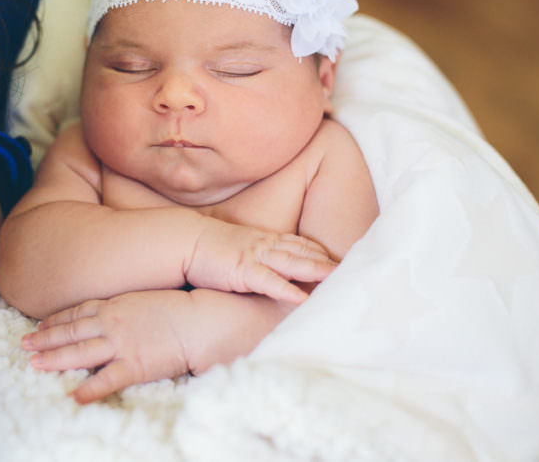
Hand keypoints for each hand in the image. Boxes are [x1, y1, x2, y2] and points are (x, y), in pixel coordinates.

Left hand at [22, 290, 193, 403]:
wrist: (202, 319)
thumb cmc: (180, 307)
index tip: (39, 325)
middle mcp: (112, 323)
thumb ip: (125, 306)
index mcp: (115, 305)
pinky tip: (73, 397)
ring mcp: (122, 344)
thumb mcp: (145, 298)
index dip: (56, 320)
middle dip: (45, 338)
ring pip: (79, 352)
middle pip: (71, 331)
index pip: (78, 312)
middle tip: (23, 344)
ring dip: (54, 359)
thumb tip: (113, 312)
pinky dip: (88, 390)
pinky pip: (106, 381)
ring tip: (34, 364)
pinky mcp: (135, 366)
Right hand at [186, 219, 336, 303]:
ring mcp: (255, 257)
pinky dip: (287, 289)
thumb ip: (256, 254)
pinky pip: (269, 281)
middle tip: (351, 268)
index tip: (339, 258)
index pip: (299, 243)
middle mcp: (265, 245)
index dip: (320, 250)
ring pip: (292, 262)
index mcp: (264, 239)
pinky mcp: (243, 272)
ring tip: (336, 277)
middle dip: (327, 260)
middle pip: (303, 251)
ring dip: (316, 269)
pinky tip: (302, 298)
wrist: (186, 241)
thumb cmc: (209, 247)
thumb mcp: (239, 246)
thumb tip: (265, 266)